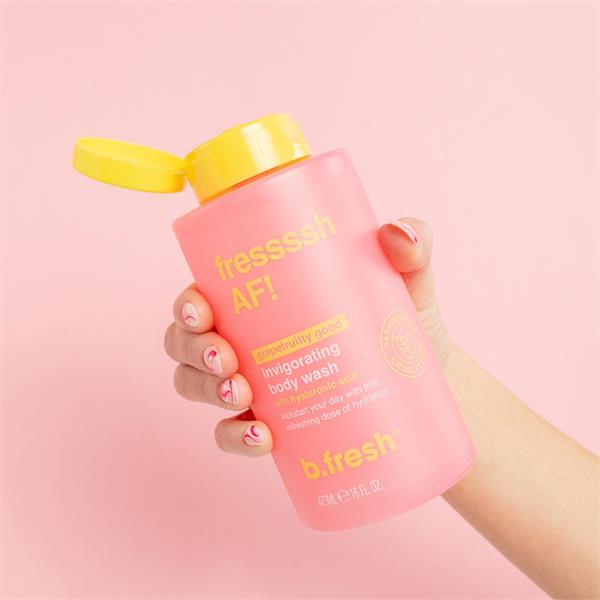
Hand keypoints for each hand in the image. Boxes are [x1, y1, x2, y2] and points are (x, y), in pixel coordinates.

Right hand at [163, 218, 450, 456]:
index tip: (201, 310)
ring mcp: (257, 381)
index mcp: (266, 296)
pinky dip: (234, 437)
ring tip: (240, 394)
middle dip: (192, 349)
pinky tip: (260, 436)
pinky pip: (231, 432)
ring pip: (195, 384)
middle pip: (187, 340)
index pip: (206, 292)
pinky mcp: (274, 420)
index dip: (187, 303)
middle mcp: (250, 337)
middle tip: (225, 359)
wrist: (429, 384)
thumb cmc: (405, 322)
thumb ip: (413, 248)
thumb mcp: (410, 281)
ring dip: (204, 390)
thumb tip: (399, 234)